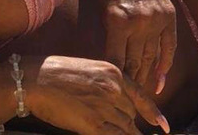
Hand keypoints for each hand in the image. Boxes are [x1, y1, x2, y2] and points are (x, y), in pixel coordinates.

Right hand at [25, 55, 169, 134]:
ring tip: (107, 128)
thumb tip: (114, 103)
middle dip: (126, 124)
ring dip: (121, 133)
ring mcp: (105, 107)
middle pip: (131, 115)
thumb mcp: (86, 69)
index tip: (163, 126)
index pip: (141, 96)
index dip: (153, 113)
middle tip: (111, 126)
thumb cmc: (53, 72)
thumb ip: (104, 84)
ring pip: (125, 129)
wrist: (34, 78)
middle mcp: (113, 89)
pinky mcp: (94, 125)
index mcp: (112, 72)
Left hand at [97, 0, 176, 92]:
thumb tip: (115, 63)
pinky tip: (159, 80)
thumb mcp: (104, 9)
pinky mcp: (169, 17)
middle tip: (126, 100)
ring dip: (146, 77)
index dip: (116, 78)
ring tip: (141, 95)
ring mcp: (157, 20)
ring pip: (152, 58)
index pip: (116, 58)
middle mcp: (140, 22)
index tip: (113, 92)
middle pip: (135, 61)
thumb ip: (111, 35)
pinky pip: (169, 47)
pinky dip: (164, 65)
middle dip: (131, 82)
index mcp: (118, 20)